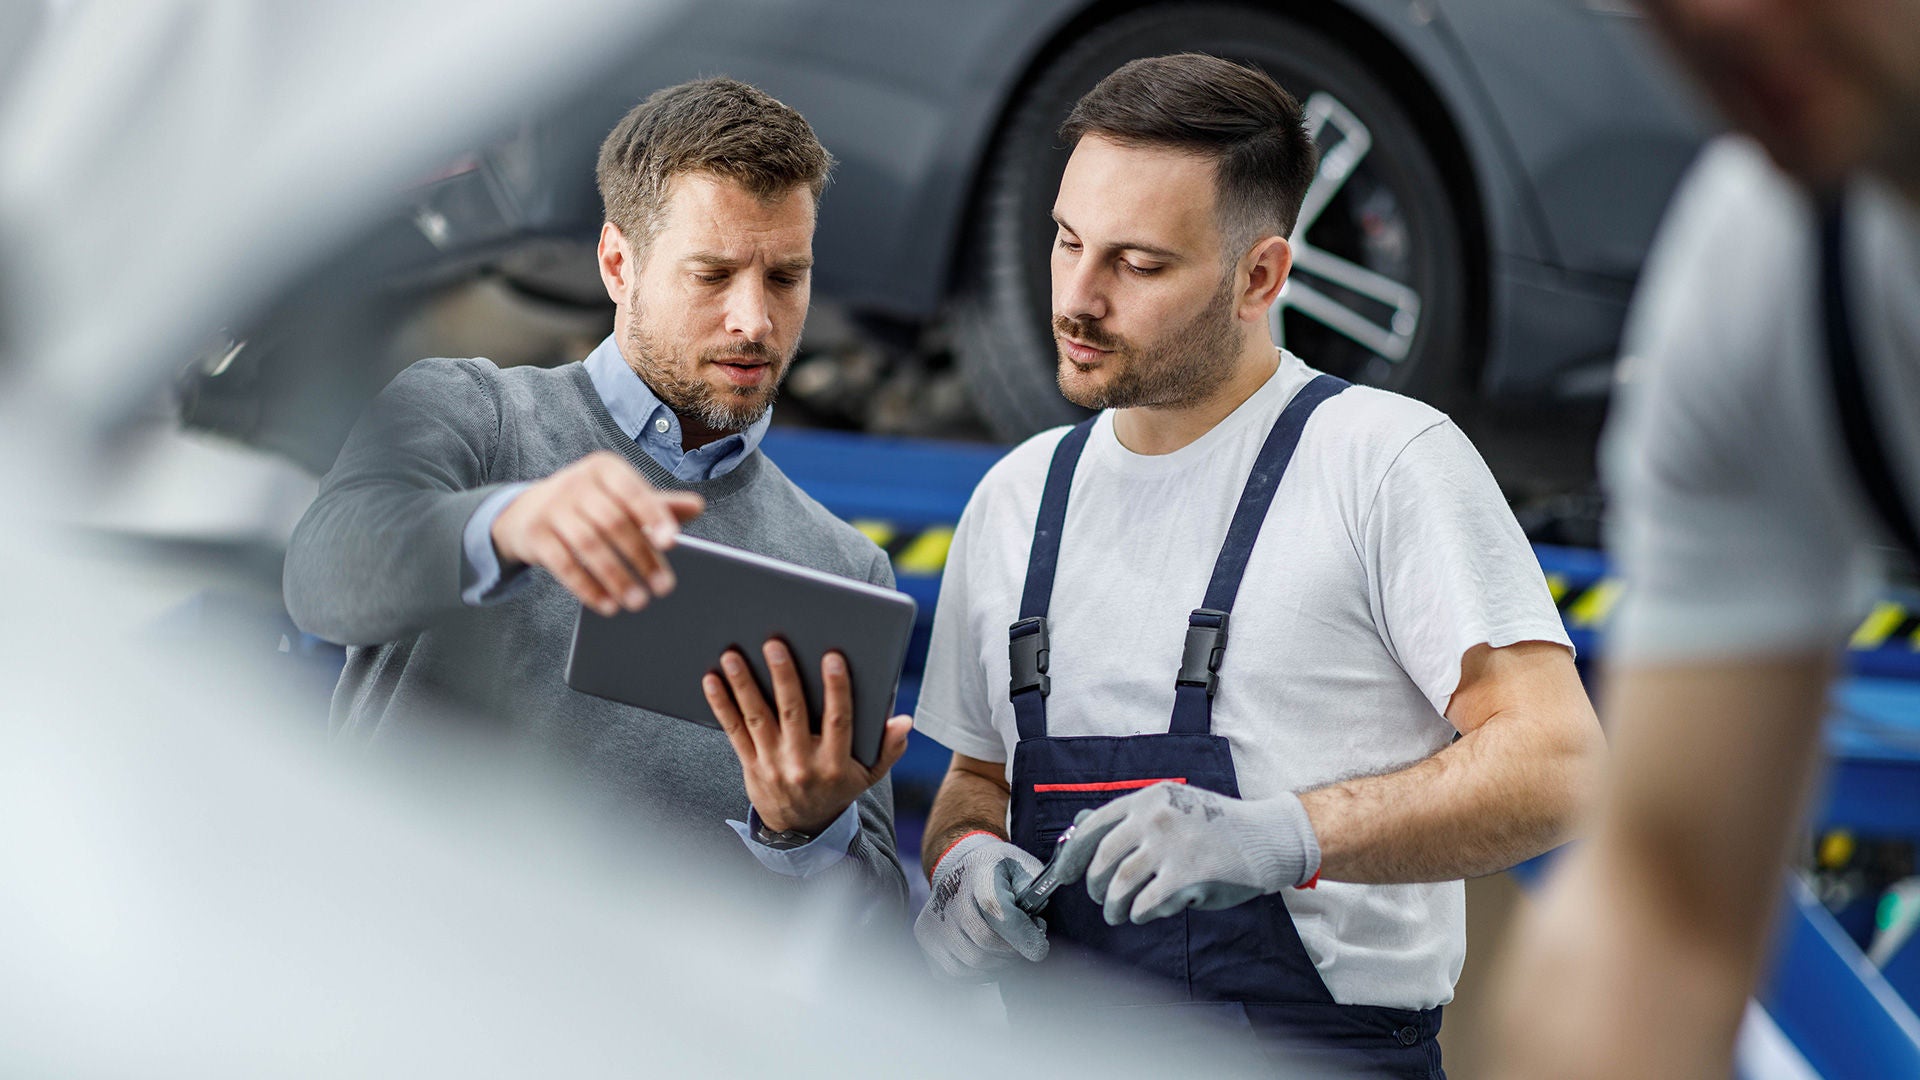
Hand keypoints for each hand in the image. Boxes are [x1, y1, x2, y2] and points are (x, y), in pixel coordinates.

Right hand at [491, 450, 704, 615]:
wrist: (528, 510)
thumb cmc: (589, 503)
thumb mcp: (621, 496)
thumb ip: (657, 504)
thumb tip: (698, 506)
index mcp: (604, 468)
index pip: (633, 492)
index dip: (653, 516)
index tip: (673, 542)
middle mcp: (576, 482)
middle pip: (613, 523)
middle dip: (641, 557)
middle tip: (664, 587)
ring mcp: (551, 507)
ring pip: (588, 545)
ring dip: (616, 577)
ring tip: (639, 602)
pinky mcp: (534, 534)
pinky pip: (563, 564)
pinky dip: (587, 587)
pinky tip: (608, 605)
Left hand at [702, 639, 910, 833]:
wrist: (801, 828)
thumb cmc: (838, 787)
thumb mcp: (869, 774)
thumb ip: (888, 748)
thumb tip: (904, 722)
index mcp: (836, 762)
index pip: (839, 720)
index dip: (837, 688)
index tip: (832, 657)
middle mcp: (803, 763)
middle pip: (793, 713)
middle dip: (784, 677)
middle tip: (774, 644)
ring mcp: (773, 764)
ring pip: (758, 719)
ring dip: (744, 685)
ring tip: (733, 655)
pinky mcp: (750, 765)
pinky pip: (734, 731)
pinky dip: (722, 705)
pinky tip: (712, 680)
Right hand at [913, 833, 1048, 979]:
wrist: (962, 865)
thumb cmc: (998, 871)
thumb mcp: (1023, 868)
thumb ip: (1036, 894)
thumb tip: (1036, 926)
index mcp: (980, 874)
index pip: (998, 912)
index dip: (1023, 936)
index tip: (1040, 948)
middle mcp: (950, 897)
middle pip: (987, 943)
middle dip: (1013, 951)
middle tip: (1023, 944)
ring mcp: (934, 920)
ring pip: (973, 963)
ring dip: (997, 963)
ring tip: (1006, 948)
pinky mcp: (926, 939)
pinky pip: (956, 972)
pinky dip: (977, 971)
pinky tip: (987, 954)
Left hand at [1052, 783, 1319, 925]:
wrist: (1265, 837)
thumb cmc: (1216, 827)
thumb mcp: (1173, 807)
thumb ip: (1135, 821)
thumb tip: (1083, 836)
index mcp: (1149, 798)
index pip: (1094, 826)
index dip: (1073, 855)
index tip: (1065, 875)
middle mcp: (1156, 818)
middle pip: (1103, 859)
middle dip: (1095, 885)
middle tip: (1100, 898)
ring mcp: (1171, 846)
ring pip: (1120, 884)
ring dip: (1113, 906)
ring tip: (1116, 914)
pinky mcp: (1187, 877)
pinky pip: (1146, 903)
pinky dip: (1138, 913)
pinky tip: (1143, 913)